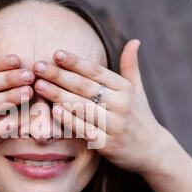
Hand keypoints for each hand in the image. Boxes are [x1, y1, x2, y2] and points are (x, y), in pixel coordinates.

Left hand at [32, 40, 174, 175]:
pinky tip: (54, 110)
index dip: (75, 62)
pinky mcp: (108, 145)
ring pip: (83, 107)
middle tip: (38, 66)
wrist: (152, 152)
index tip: (56, 53)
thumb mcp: (138, 91)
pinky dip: (70, 120)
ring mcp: (115, 126)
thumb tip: (134, 40)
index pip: (96, 72)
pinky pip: (85, 130)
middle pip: (85, 87)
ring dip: (59, 95)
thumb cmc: (140, 117)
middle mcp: (121, 105)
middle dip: (59, 75)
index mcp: (126, 89)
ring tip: (39, 85)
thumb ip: (131, 66)